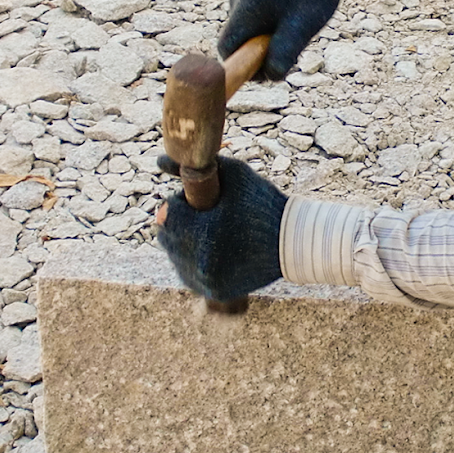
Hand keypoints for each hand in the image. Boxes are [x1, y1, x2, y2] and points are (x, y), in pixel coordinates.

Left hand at [156, 156, 287, 301]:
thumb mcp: (234, 175)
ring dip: (182, 243)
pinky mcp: (215, 292)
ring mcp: (207, 281)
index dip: (178, 203)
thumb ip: (195, 166)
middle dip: (178, 223)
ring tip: (205, 231)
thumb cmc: (264, 203)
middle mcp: (201, 262)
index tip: (192, 200)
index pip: (167, 214)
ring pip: (175, 257)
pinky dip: (192, 262)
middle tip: (199, 215)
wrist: (293, 242)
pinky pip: (188, 275)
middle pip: (166, 237)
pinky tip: (206, 250)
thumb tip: (160, 160)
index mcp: (203, 232)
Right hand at [218, 0, 342, 80]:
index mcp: (244, 7)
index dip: (241, 67)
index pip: (226, 49)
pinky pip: (255, 25)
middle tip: (290, 53)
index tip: (265, 73)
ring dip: (268, 45)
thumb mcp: (303, 26)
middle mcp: (238, 1)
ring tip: (295, 34)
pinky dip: (271, 32)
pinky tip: (291, 24)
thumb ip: (284, 52)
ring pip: (249, 35)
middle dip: (260, 57)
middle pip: (238, 44)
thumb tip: (270, 76)